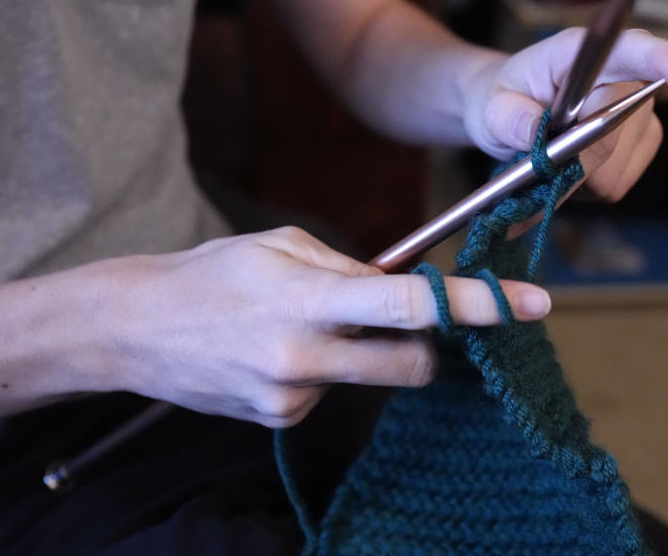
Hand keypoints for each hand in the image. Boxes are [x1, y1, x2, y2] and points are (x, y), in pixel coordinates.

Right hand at [111, 227, 551, 426]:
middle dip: (428, 346)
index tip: (533, 304)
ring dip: (360, 353)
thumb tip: (402, 289)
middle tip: (406, 320)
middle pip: (414, 363)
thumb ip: (350, 269)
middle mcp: (306, 355)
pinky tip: (276, 354)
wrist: (134, 328)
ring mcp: (292, 396)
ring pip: (371, 379)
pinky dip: (322, 373)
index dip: (478, 306)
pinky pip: (330, 396)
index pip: (412, 305)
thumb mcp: (282, 247)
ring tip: (301, 329)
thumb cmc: (211, 272)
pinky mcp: (279, 420)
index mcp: (310, 297)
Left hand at [464, 28, 667, 206]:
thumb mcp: (491, 105)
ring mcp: (639, 113)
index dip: (662, 61)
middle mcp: (622, 78)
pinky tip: (571, 166)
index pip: (633, 50)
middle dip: (572, 155)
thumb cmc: (505, 98)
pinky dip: (586, 186)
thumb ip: (509, 118)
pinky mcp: (641, 145)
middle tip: (538, 152)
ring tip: (554, 153)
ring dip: (576, 175)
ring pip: (613, 168)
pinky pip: (616, 184)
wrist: (511, 111)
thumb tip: (537, 133)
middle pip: (614, 133)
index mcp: (581, 52)